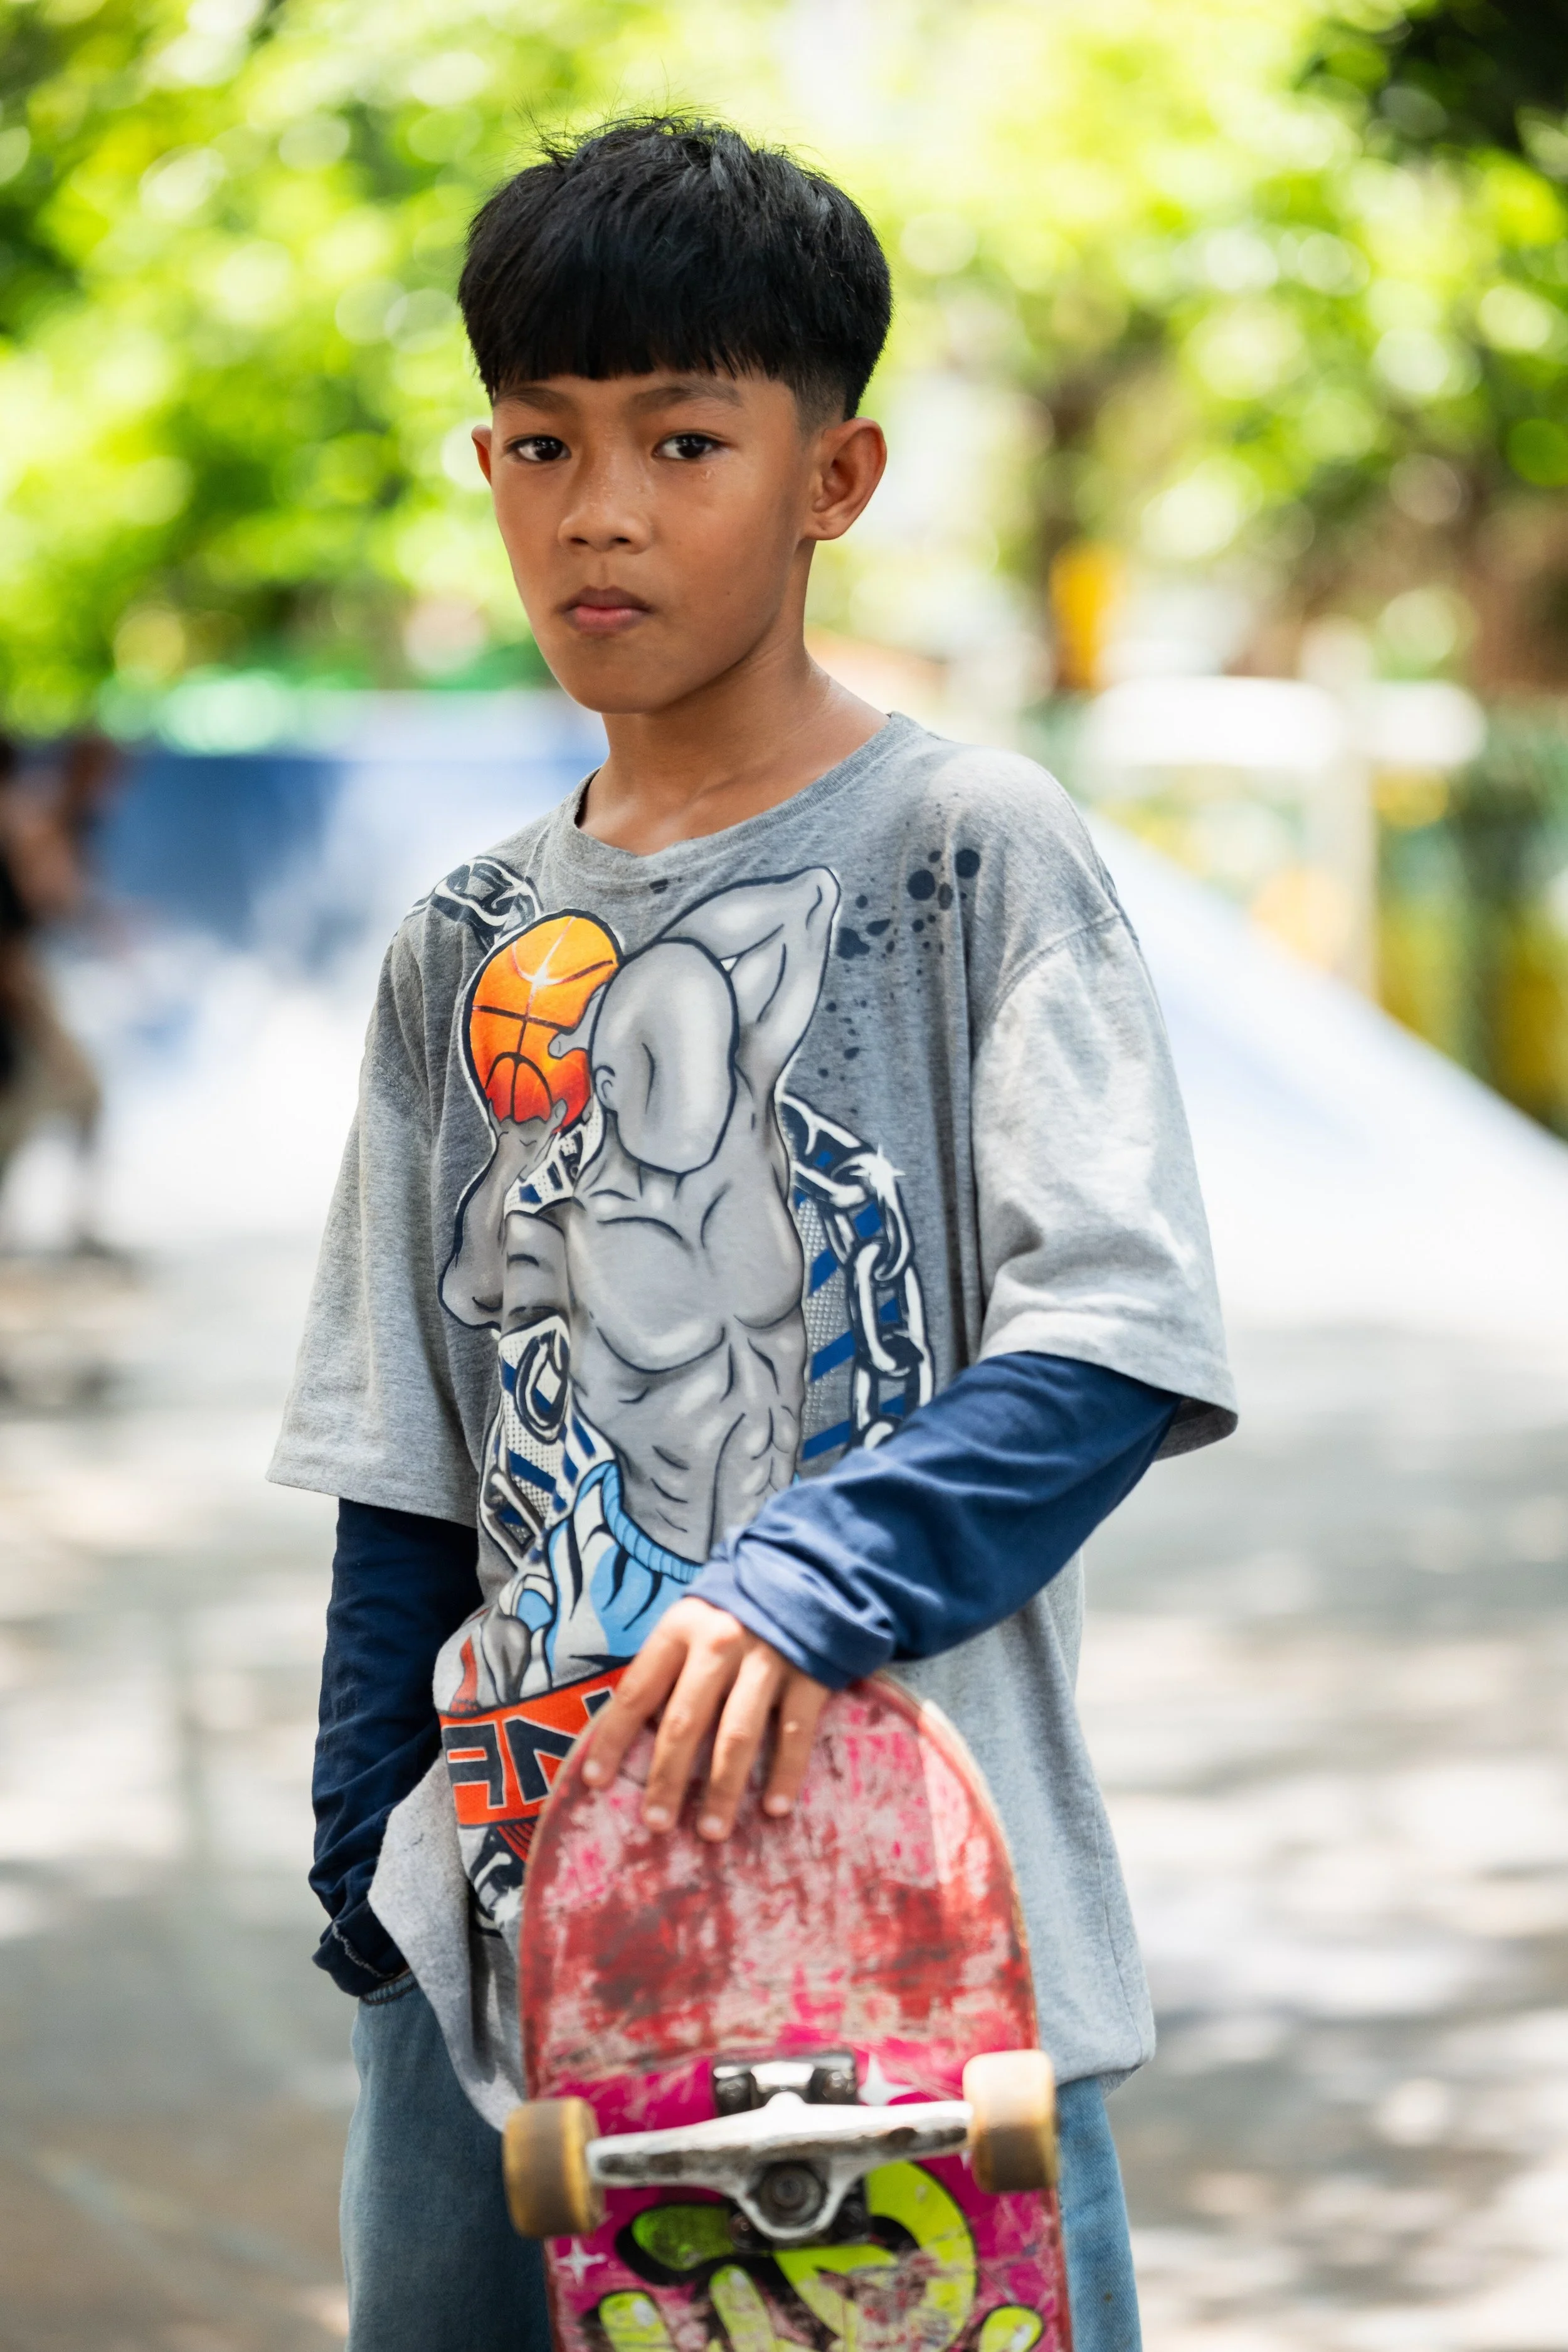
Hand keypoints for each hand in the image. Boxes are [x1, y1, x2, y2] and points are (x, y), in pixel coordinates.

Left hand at [580, 1597, 828, 1841]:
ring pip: (737, 1735)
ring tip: (710, 1831)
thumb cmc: (737, 1608)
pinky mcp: (809, 1675)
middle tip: (655, 1823)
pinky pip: (794, 1733)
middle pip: (684, 1721)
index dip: (614, 1738)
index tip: (595, 1781)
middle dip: (666, 1776)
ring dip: (722, 1788)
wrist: (810, 1568)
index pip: (637, 1691)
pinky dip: (785, 1773)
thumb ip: (669, 1666)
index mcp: (681, 1630)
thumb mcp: (693, 1620)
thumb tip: (634, 1733)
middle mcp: (719, 1644)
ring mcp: (767, 1660)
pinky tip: (775, 1809)